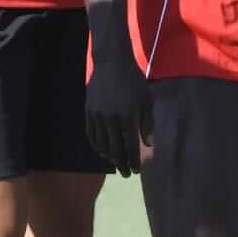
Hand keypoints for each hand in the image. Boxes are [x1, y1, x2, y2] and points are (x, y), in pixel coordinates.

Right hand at [85, 45, 151, 175]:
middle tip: (126, 173)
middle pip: (115, 149)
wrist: (111, 63)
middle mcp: (111, 118)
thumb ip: (147, 122)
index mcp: (128, 115)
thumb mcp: (146, 99)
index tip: (136, 171)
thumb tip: (149, 144)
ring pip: (102, 144)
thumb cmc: (133, 80)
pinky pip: (91, 135)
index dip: (133, 161)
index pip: (130, 146)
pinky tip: (103, 152)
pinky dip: (97, 146)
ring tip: (116, 164)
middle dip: (121, 164)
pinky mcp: (88, 112)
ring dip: (109, 158)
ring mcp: (98, 115)